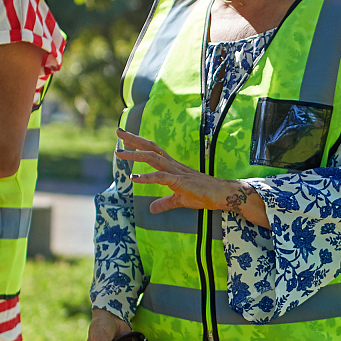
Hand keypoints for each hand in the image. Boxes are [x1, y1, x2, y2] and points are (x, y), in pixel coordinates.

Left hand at [116, 129, 264, 223]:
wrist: (221, 194)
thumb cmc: (203, 194)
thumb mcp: (179, 199)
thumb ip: (165, 203)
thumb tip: (152, 209)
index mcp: (172, 167)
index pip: (153, 151)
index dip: (139, 144)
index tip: (125, 139)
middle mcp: (172, 165)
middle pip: (150, 148)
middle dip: (133, 140)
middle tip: (118, 132)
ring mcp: (176, 172)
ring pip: (152, 158)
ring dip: (135, 155)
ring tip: (119, 153)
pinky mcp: (179, 181)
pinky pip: (160, 178)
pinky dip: (146, 177)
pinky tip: (134, 178)